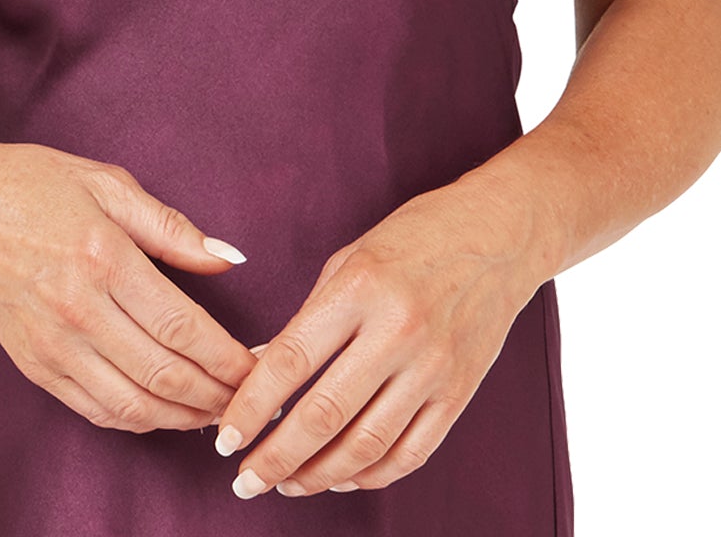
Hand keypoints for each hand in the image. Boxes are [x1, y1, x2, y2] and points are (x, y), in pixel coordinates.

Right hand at [0, 139, 260, 432]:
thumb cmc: (26, 184)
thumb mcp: (102, 183)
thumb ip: (169, 226)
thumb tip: (229, 258)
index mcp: (101, 256)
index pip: (183, 327)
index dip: (230, 358)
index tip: (261, 365)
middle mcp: (77, 308)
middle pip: (166, 376)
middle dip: (219, 396)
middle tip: (250, 397)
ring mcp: (52, 343)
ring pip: (134, 407)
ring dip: (184, 419)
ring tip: (215, 412)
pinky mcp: (33, 364)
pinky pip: (97, 410)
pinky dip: (139, 421)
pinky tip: (164, 411)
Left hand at [211, 181, 546, 498]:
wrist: (495, 235)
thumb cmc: (410, 240)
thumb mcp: (348, 261)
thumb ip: (309, 319)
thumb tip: (260, 370)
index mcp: (358, 290)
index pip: (290, 360)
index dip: (251, 406)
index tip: (224, 437)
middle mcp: (397, 333)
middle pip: (325, 413)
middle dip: (277, 456)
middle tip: (246, 480)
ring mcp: (433, 369)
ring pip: (367, 444)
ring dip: (320, 475)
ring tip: (287, 485)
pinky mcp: (460, 395)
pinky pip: (411, 452)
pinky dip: (372, 475)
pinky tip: (341, 478)